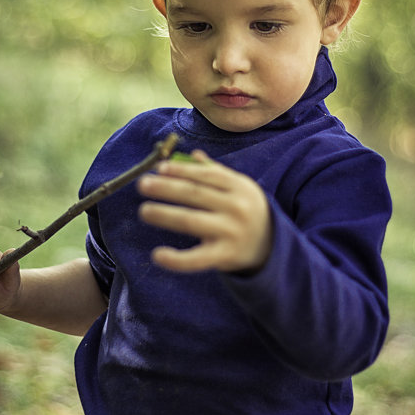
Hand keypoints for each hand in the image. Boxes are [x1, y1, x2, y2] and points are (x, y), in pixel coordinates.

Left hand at [137, 151, 272, 273]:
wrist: (272, 246)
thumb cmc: (247, 210)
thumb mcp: (239, 188)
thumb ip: (216, 172)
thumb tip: (191, 155)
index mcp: (239, 186)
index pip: (206, 175)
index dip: (181, 171)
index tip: (159, 168)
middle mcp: (236, 208)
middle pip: (195, 195)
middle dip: (167, 188)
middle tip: (143, 184)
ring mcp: (231, 232)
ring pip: (191, 221)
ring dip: (165, 215)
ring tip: (144, 211)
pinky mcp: (225, 256)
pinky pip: (197, 259)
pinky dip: (176, 259)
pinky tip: (158, 255)